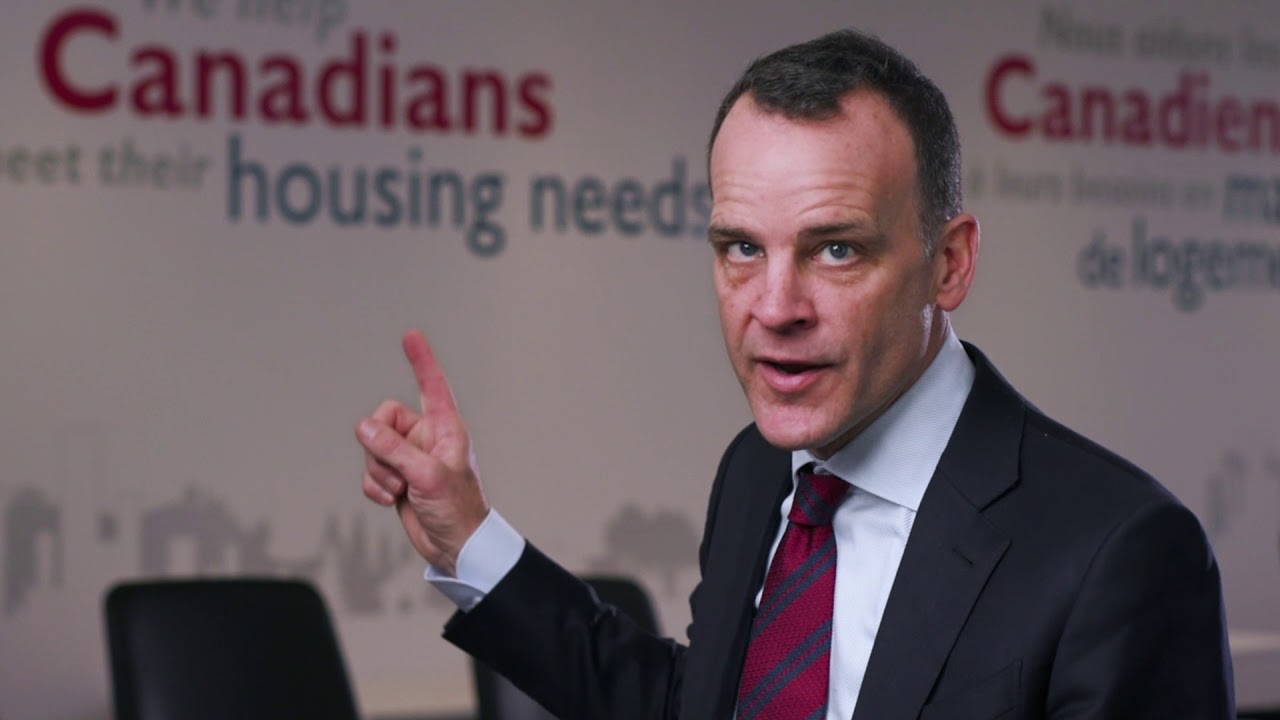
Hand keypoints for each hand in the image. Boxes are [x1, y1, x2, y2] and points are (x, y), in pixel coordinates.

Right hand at [356, 330, 489, 575]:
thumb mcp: (427, 477)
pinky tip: (393, 501)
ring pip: (372, 448)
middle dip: (379, 446)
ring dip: (378, 472)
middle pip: (383, 420)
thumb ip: (394, 450)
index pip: (432, 386)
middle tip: (396, 470)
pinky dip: (375, 488)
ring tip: (401, 491)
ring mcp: (410, 458)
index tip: (411, 335)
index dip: (422, 360)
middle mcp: (427, 438)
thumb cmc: (457, 509)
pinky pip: (370, 472)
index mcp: (446, 428)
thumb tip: (363, 427)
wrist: (456, 546)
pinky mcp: (397, 479)